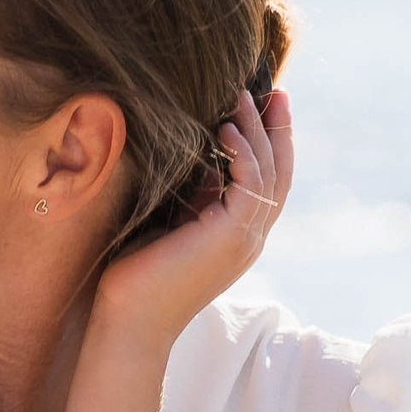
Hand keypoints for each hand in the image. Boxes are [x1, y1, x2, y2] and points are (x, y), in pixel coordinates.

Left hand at [91, 88, 293, 340]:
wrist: (129, 320)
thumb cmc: (138, 276)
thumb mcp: (173, 222)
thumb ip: (197, 195)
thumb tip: (204, 159)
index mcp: (239, 235)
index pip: (269, 182)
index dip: (271, 143)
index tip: (265, 105)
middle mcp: (251, 238)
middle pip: (280, 174)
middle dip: (279, 129)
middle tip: (275, 91)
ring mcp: (245, 239)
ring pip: (269, 174)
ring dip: (258, 131)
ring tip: (243, 97)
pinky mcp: (232, 236)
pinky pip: (251, 185)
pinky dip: (243, 153)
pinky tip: (227, 128)